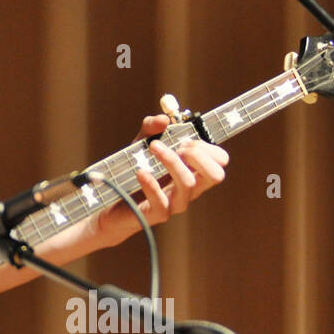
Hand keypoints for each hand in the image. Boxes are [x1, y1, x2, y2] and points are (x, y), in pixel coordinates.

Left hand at [91, 113, 228, 247]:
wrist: (114, 199)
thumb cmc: (135, 170)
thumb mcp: (142, 143)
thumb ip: (152, 128)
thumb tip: (164, 119)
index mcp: (193, 171)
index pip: (220, 161)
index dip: (206, 147)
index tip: (184, 140)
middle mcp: (190, 188)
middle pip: (216, 175)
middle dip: (199, 155)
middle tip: (178, 147)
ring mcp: (176, 202)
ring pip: (188, 183)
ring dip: (171, 160)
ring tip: (153, 147)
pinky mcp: (157, 213)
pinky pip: (161, 200)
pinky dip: (151, 183)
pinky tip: (141, 172)